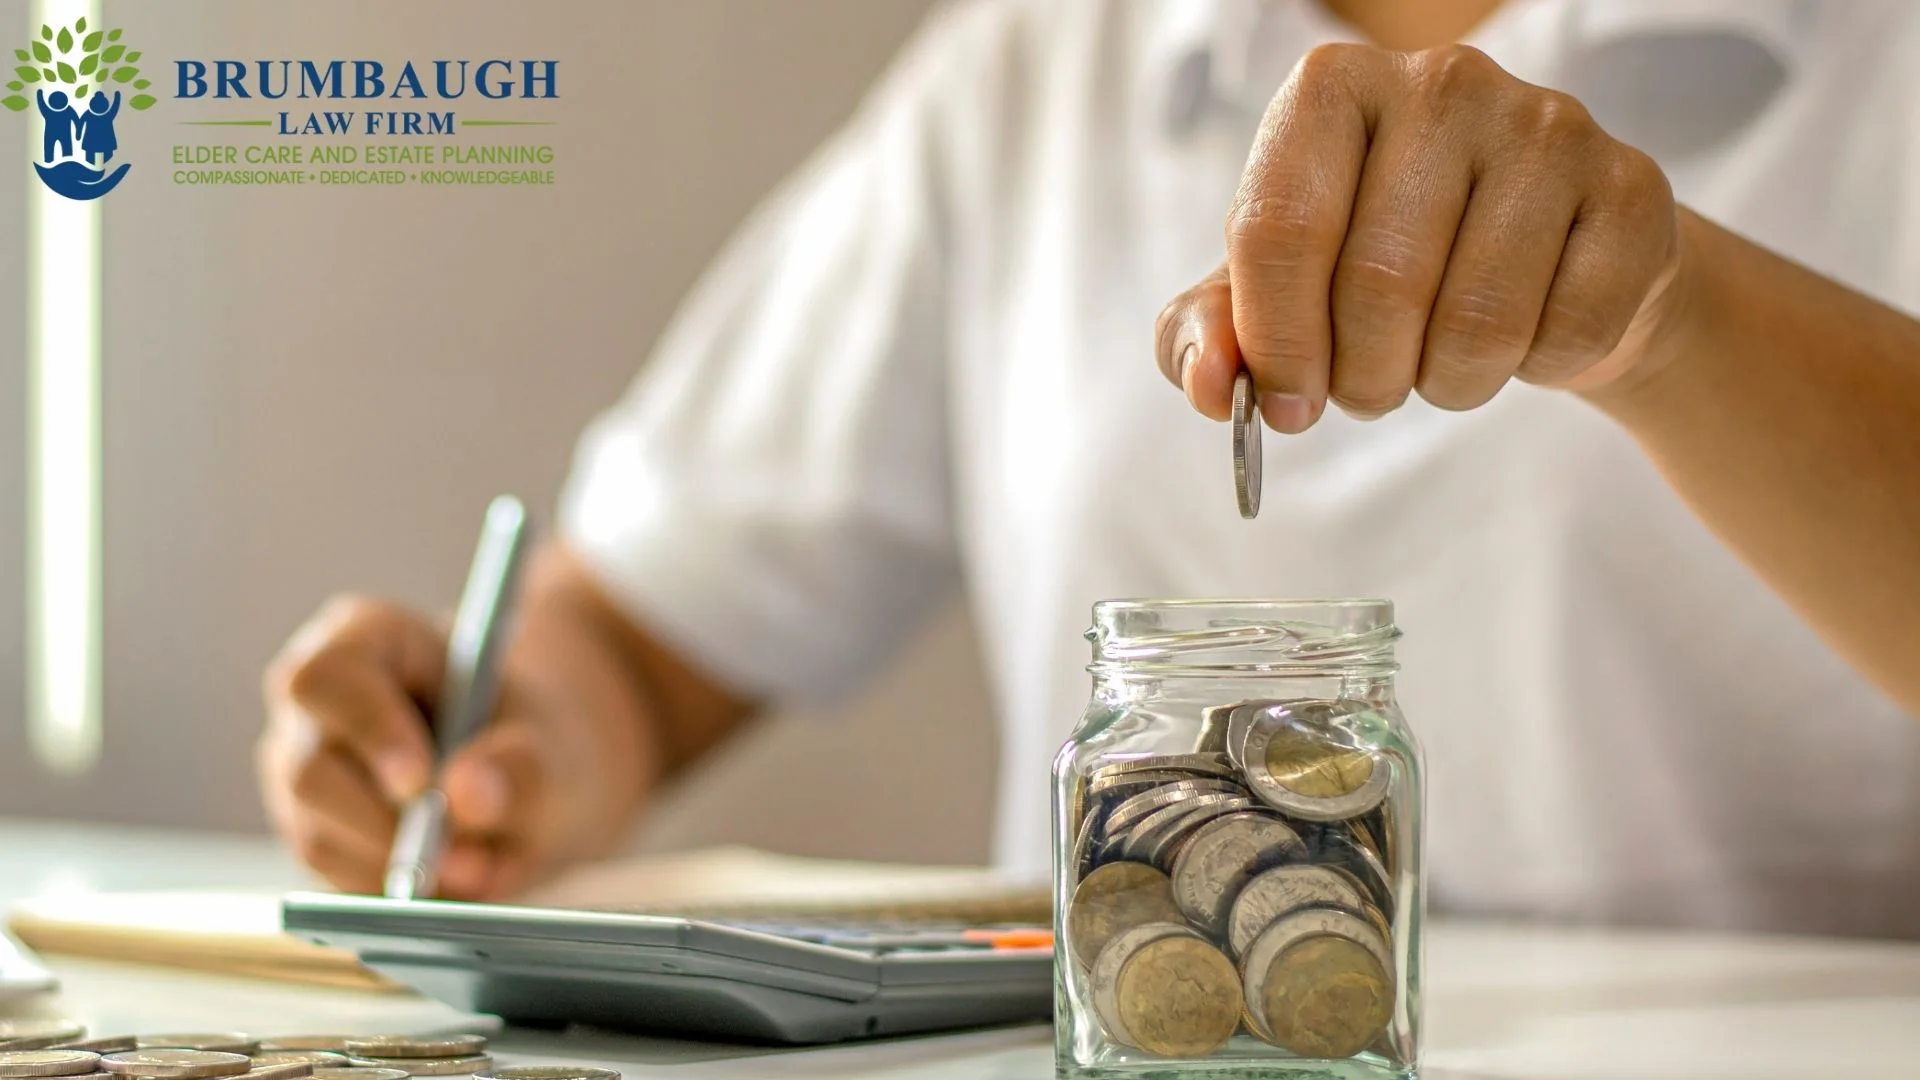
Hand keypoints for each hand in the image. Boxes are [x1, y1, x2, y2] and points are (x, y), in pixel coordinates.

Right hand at [258, 593, 645, 898]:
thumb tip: (465, 797)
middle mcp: (316, 707)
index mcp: (364, 640)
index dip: (368, 731)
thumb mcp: (553, 744)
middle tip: (465, 859)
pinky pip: (335, 880)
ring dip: (398, 867)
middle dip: (387, 826)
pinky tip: (453, 884)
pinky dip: (394, 894)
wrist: (536, 780)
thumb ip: (520, 766)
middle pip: (310, 771)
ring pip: (319, 836)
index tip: (419, 783)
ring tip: (480, 869)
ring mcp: (303, 773)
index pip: (329, 678)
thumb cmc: (536, 738)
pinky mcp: (315, 835)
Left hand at [1156, 43, 1688, 430]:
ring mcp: (1547, 126)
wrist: (1545, 262)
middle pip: (1377, 285)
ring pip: (1477, 322)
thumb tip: (1206, 385)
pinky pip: (1565, 333)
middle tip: (1370, 390)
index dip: (1275, 344)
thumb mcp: (1276, 293)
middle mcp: (1440, 83)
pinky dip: (1534, 369)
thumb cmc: (1388, 268)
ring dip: (1447, 382)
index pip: (1276, 230)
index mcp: (1330, 90)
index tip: (1286, 403)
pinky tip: (1528, 332)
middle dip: (1364, 378)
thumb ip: (1210, 333)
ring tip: (1441, 362)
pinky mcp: (1630, 188)